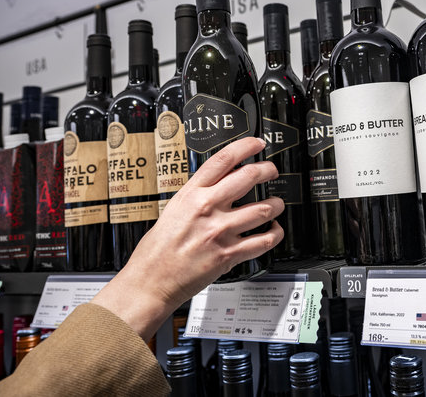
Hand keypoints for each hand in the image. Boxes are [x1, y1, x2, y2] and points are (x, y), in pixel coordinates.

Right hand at [92, 137, 283, 340]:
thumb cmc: (156, 250)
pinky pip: (264, 240)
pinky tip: (273, 230)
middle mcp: (207, 209)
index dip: (245, 146)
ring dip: (275, 205)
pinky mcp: (229, 255)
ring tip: (276, 204)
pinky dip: (275, 233)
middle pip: (248, 177)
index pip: (223, 159)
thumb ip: (197, 197)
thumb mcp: (173, 211)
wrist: (150, 281)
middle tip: (271, 171)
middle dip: (267, 170)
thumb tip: (218, 185)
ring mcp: (220, 232)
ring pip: (263, 209)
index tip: (257, 143)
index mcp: (191, 194)